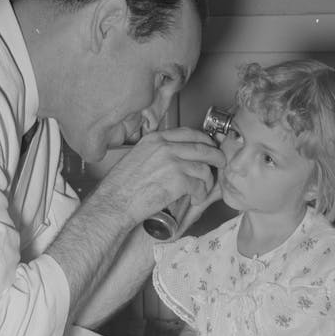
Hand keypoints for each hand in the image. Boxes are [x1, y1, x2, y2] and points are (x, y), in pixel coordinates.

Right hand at [100, 128, 225, 228]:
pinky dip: (201, 194)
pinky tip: (195, 199)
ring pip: (204, 167)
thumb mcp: (137, 158)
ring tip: (203, 190)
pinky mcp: (177, 180)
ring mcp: (172, 162)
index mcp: (155, 140)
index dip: (204, 140)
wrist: (114, 202)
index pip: (188, 133)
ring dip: (208, 181)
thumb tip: (173, 157)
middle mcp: (165, 147)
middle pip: (203, 147)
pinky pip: (200, 185)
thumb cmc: (121, 187)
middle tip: (220, 165)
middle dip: (216, 157)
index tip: (210, 148)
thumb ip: (156, 153)